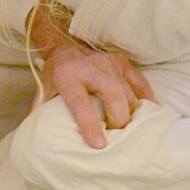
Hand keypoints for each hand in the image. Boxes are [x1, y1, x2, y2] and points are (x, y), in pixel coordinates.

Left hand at [36, 41, 154, 149]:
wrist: (66, 45)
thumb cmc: (56, 74)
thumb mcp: (44, 92)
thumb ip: (43, 114)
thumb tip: (40, 141)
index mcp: (67, 76)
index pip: (80, 104)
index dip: (90, 125)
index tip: (99, 145)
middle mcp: (90, 68)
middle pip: (113, 97)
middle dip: (118, 121)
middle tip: (114, 135)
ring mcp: (109, 63)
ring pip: (129, 94)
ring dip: (129, 115)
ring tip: (125, 129)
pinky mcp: (122, 62)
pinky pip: (140, 83)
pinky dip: (146, 99)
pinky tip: (148, 114)